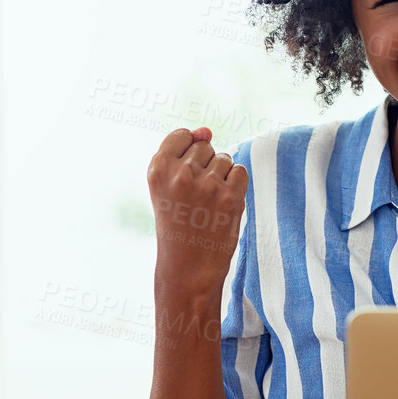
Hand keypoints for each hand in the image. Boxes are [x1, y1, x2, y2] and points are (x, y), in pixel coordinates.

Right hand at [146, 127, 248, 298]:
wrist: (187, 268)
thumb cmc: (177, 224)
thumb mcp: (168, 185)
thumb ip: (183, 152)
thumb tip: (207, 130)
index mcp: (157, 168)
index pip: (182, 135)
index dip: (186, 155)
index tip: (181, 180)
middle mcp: (180, 174)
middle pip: (205, 146)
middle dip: (204, 166)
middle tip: (194, 198)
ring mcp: (207, 185)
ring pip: (224, 158)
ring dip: (221, 177)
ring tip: (207, 204)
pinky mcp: (231, 197)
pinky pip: (240, 171)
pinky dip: (236, 186)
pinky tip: (222, 206)